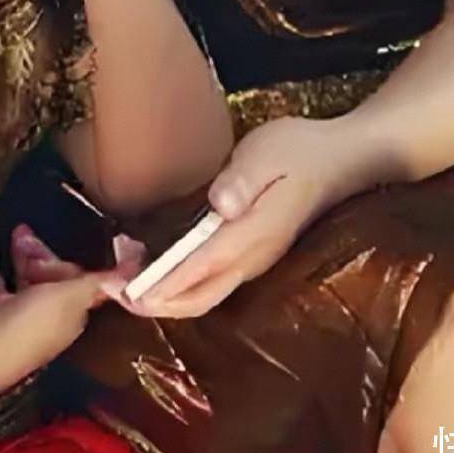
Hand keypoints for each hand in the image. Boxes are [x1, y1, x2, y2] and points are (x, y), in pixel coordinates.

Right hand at [0, 235, 142, 394]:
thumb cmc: (36, 321)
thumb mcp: (74, 296)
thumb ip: (101, 283)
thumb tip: (134, 272)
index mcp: (71, 317)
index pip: (79, 284)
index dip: (71, 264)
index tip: (67, 241)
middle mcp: (47, 320)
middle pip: (51, 281)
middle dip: (43, 256)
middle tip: (27, 231)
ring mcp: (18, 319)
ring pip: (26, 280)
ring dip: (23, 257)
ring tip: (15, 233)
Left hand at [126, 117, 359, 319]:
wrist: (339, 160)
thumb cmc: (299, 151)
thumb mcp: (267, 153)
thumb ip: (242, 181)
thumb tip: (219, 206)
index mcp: (253, 234)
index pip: (201, 269)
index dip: (163, 284)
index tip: (128, 292)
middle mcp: (252, 258)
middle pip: (200, 297)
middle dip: (155, 301)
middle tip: (113, 291)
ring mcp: (254, 260)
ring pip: (205, 294)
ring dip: (164, 295)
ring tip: (125, 279)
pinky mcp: (251, 253)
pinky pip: (211, 281)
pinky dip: (179, 284)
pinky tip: (156, 265)